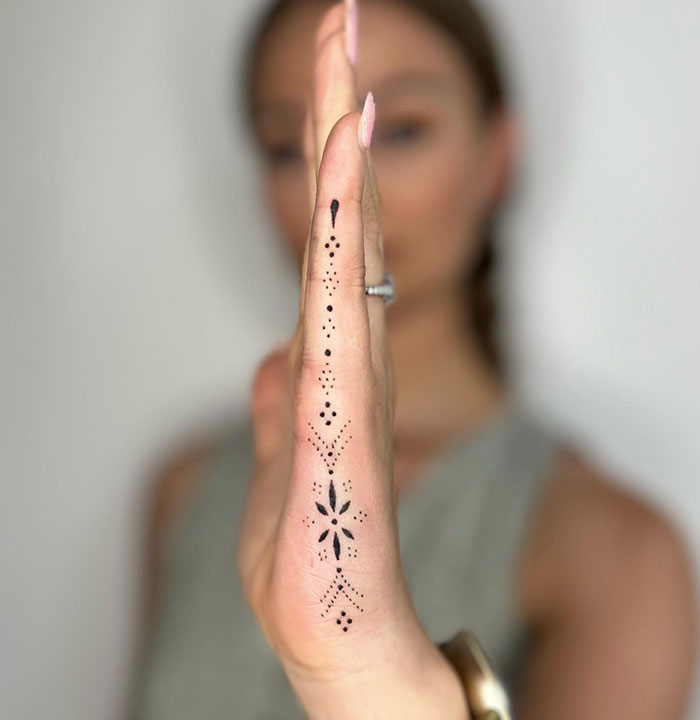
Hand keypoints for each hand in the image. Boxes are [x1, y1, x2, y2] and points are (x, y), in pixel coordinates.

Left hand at [238, 3, 468, 717]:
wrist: (340, 630)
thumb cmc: (315, 555)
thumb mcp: (281, 464)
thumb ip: (283, 403)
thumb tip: (277, 353)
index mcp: (331, 361)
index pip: (326, 245)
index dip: (329, 169)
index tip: (333, 94)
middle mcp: (349, 351)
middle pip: (339, 216)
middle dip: (338, 119)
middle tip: (342, 23)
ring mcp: (349, 371)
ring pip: (343, 238)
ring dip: (343, 148)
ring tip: (342, 56)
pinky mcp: (340, 401)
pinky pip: (340, 295)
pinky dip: (346, 226)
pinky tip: (346, 164)